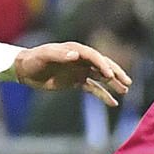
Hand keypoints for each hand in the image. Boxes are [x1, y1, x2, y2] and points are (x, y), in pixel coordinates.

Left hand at [12, 41, 132, 106]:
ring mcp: (80, 70)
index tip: (110, 75)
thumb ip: (60, 55)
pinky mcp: (76, 82)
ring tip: (125, 91)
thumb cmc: (35, 60)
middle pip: (102, 65)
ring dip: (113, 84)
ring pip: (101, 77)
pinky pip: (93, 88)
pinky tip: (113, 103)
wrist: (26, 69)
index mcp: (76, 50)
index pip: (94, 57)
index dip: (103, 65)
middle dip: (115, 73)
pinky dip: (103, 95)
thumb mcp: (45, 55)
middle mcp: (81, 59)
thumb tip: (76, 55)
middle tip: (127, 82)